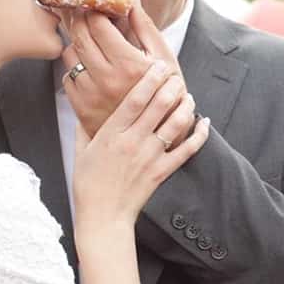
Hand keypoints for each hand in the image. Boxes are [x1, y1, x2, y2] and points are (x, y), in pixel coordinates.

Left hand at [60, 1, 184, 136]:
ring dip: (77, 43)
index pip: (98, 24)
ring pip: (69, 54)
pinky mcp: (81, 107)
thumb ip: (143, 25)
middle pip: (79, 35)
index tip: (98, 5)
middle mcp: (107, 79)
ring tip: (92, 44)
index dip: (95, 9)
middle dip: (81, 19)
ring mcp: (91, 94)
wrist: (158, 133)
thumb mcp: (162, 57)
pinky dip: (75, 68)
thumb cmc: (164, 91)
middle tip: (87, 14)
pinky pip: (67, 77)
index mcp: (129, 64)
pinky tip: (90, 68)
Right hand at [72, 61, 208, 225]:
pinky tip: (204, 123)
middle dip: (172, 86)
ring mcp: (150, 157)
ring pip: (176, 123)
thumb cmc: (88, 185)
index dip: (150, 79)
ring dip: (186, 106)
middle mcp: (133, 142)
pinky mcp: (162, 171)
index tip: (159, 66)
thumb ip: (82, 126)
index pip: (135, 99)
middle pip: (159, 105)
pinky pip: (187, 150)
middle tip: (177, 77)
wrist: (103, 217)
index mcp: (111, 134)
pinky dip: (199, 135)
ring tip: (188, 96)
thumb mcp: (80, 151)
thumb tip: (81, 107)